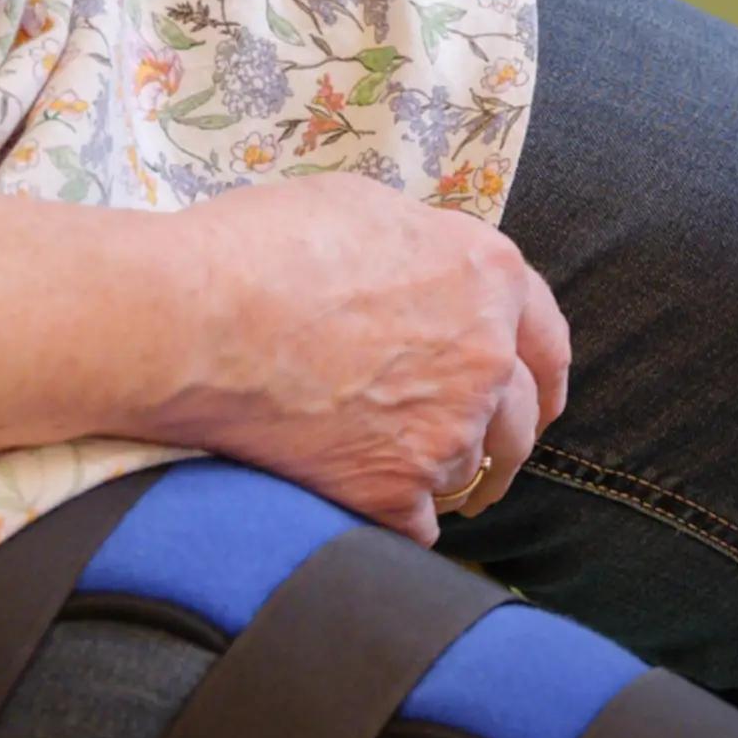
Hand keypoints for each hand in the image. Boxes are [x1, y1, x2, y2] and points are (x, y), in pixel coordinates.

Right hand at [144, 175, 571, 542]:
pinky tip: (359, 505)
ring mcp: (444, 431)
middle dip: (504, 440)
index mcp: (487, 277)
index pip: (547, 339)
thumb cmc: (259, 248)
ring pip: (467, 473)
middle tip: (474, 455)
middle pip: (522, 421)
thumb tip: (432, 277)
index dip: (543, 373)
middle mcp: (485, 357)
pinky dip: (393, 522)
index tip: (538, 398)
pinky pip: (416, 528)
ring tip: (393, 472)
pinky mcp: (393, 492)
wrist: (190, 320)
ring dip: (439, 477)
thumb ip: (426, 251)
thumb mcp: (367, 209)